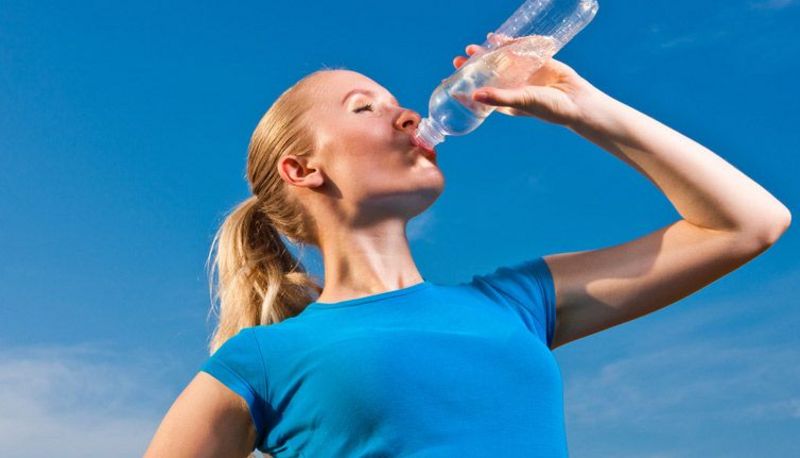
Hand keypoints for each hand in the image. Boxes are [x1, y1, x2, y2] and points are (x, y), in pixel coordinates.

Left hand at [452, 33, 601, 127]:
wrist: (577, 100)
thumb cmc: (549, 108)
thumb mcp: (520, 102)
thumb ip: (498, 97)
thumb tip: (474, 95)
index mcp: (506, 101)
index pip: (480, 94)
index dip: (465, 88)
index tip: (449, 82)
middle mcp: (512, 87)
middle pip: (487, 75)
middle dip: (472, 68)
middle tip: (458, 60)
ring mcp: (523, 74)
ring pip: (500, 61)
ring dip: (486, 55)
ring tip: (472, 48)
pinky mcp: (535, 62)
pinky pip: (518, 50)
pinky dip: (507, 43)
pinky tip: (496, 37)